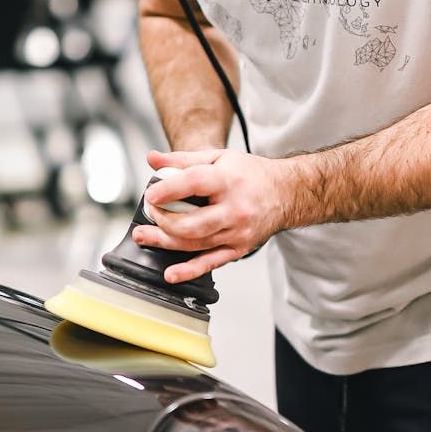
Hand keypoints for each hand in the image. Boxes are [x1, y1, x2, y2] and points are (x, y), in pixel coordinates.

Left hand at [133, 149, 295, 282]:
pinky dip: (189, 271)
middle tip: (150, 213)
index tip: (151, 194)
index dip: (168, 190)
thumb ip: (183, 159)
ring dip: (165, 242)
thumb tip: (152, 160)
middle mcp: (234, 209)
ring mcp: (237, 232)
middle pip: (191, 223)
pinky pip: (211, 263)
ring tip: (144, 236)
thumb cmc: (250, 175)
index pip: (194, 184)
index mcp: (228, 180)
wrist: (286, 193)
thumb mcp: (218, 157)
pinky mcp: (238, 249)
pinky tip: (171, 274)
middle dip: (163, 220)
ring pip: (195, 244)